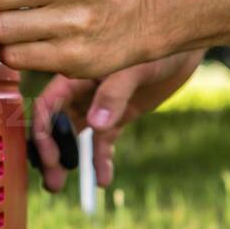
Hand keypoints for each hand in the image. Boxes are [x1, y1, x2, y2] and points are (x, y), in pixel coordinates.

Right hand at [31, 50, 202, 191]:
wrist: (186, 42)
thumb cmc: (158, 41)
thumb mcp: (135, 65)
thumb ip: (114, 92)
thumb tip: (95, 125)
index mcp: (76, 73)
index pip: (48, 106)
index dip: (43, 133)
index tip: (50, 158)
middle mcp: (82, 90)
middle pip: (55, 126)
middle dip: (49, 155)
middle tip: (53, 183)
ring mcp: (99, 104)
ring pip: (74, 136)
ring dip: (67, 161)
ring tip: (60, 187)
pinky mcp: (119, 114)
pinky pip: (104, 142)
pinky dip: (101, 160)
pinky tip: (103, 180)